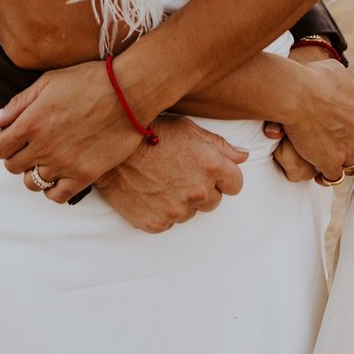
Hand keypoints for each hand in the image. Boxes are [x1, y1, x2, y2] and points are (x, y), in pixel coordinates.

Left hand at [0, 61, 141, 201]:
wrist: (127, 92)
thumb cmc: (89, 81)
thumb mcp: (48, 82)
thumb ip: (18, 104)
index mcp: (31, 123)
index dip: (3, 142)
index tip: (13, 136)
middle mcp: (43, 147)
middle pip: (13, 166)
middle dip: (17, 156)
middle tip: (31, 145)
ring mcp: (63, 164)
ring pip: (32, 182)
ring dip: (34, 171)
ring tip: (47, 158)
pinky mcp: (84, 175)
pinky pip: (57, 195)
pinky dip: (53, 188)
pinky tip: (59, 174)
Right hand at [91, 117, 246, 232]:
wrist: (111, 149)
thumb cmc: (150, 132)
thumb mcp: (188, 129)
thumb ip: (220, 146)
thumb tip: (243, 156)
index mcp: (210, 166)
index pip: (236, 184)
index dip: (224, 177)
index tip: (210, 171)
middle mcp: (197, 192)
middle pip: (214, 201)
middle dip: (203, 188)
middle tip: (180, 172)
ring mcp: (177, 211)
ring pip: (191, 212)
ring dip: (182, 200)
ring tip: (162, 179)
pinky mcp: (157, 224)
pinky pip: (169, 222)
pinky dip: (162, 210)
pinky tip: (150, 191)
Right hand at [266, 57, 353, 182]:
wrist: (296, 94)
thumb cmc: (309, 76)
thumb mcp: (333, 70)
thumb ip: (342, 81)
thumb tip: (336, 83)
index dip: (348, 127)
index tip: (336, 127)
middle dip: (347, 145)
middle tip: (331, 144)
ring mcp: (348, 148)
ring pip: (350, 162)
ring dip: (339, 161)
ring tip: (324, 159)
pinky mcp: (332, 162)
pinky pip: (334, 176)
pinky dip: (326, 175)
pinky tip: (318, 172)